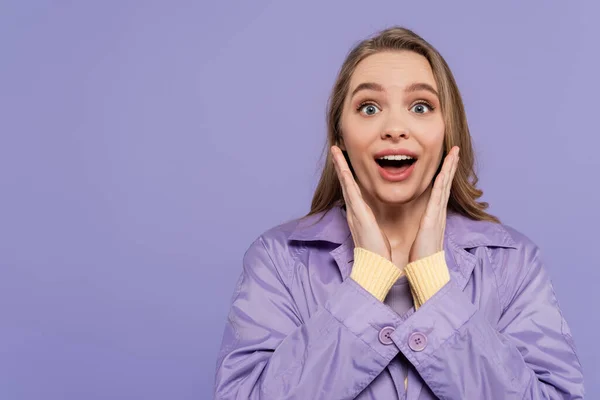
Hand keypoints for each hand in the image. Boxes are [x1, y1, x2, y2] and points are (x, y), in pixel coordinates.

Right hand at [331, 146, 391, 260]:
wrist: (375, 267)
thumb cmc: (378, 254)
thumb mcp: (375, 234)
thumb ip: (372, 225)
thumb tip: (372, 220)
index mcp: (359, 214)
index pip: (352, 189)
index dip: (347, 174)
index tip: (344, 161)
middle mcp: (353, 210)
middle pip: (345, 182)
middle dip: (340, 165)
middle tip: (335, 149)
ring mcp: (354, 211)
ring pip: (345, 183)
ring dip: (339, 166)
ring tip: (335, 150)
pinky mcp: (357, 214)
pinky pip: (350, 191)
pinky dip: (345, 177)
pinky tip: (342, 166)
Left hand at [409, 146, 459, 262]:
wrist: (425, 272)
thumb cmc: (421, 258)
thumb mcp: (422, 237)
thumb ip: (423, 228)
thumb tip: (422, 224)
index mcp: (434, 217)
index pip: (440, 191)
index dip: (444, 175)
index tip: (447, 161)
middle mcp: (438, 214)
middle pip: (446, 185)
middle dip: (450, 167)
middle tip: (454, 150)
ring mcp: (437, 216)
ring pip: (445, 187)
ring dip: (449, 169)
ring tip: (453, 153)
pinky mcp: (433, 220)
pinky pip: (438, 197)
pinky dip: (442, 183)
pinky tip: (444, 172)